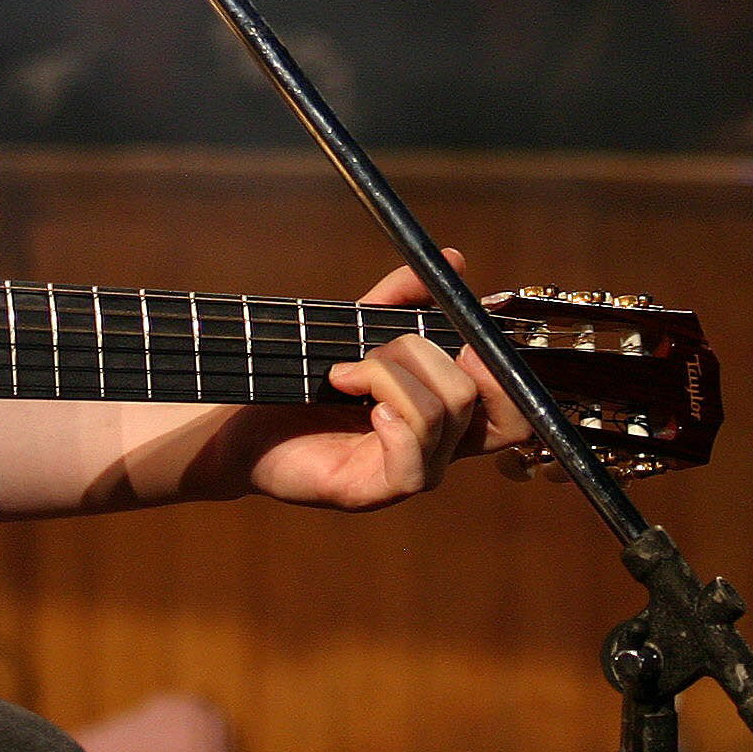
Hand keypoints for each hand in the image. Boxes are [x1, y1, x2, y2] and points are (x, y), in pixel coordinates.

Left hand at [241, 250, 528, 510]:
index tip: (469, 335)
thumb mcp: (354, 329)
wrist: (237, 422)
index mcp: (442, 410)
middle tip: (388, 350)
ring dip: (392, 377)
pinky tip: (358, 406)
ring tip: (345, 374)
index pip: (515, 405)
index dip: (509, 371)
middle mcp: (438, 446)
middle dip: (442, 359)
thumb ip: (401, 299)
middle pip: (491, 405)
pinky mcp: (377, 492)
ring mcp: (411, 471)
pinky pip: (417, 460)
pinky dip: (393, 418)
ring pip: (446, 415)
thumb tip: (453, 258)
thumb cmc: (298, 383)